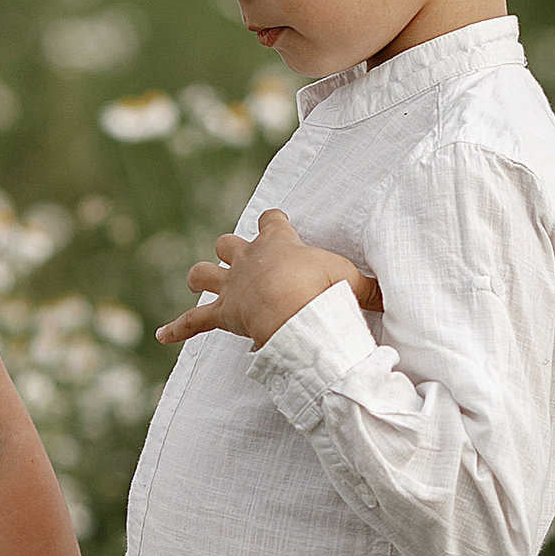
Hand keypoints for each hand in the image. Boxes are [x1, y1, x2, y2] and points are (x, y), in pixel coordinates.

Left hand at [157, 210, 382, 352]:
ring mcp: (232, 286)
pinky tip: (162, 335)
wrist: (294, 311)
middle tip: (242, 261)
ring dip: (201, 277)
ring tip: (199, 282)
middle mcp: (250, 259)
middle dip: (231, 249)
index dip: (274, 222)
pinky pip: (193, 321)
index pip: (272, 220)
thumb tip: (392, 298)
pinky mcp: (221, 314)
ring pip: (202, 273)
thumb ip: (369, 289)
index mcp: (279, 243)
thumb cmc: (323, 290)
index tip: (277, 222)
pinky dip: (178, 328)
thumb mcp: (353, 281)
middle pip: (228, 242)